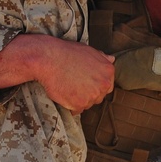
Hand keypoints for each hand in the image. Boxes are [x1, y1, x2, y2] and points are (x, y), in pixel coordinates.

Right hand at [0, 34, 115, 114]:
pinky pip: (77, 111)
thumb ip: (102, 58)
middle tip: (74, 84)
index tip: (84, 82)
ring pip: (88, 105)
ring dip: (79, 100)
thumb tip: (112, 59)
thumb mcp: (88, 51)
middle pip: (98, 97)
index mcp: (108, 71)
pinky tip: (64, 94)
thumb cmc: (67, 53)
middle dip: (88, 93)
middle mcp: (104, 84)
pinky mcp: (80, 104)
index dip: (94, 85)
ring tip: (68, 87)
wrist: (49, 59)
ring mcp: (92, 95)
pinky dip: (70, 106)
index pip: (107, 86)